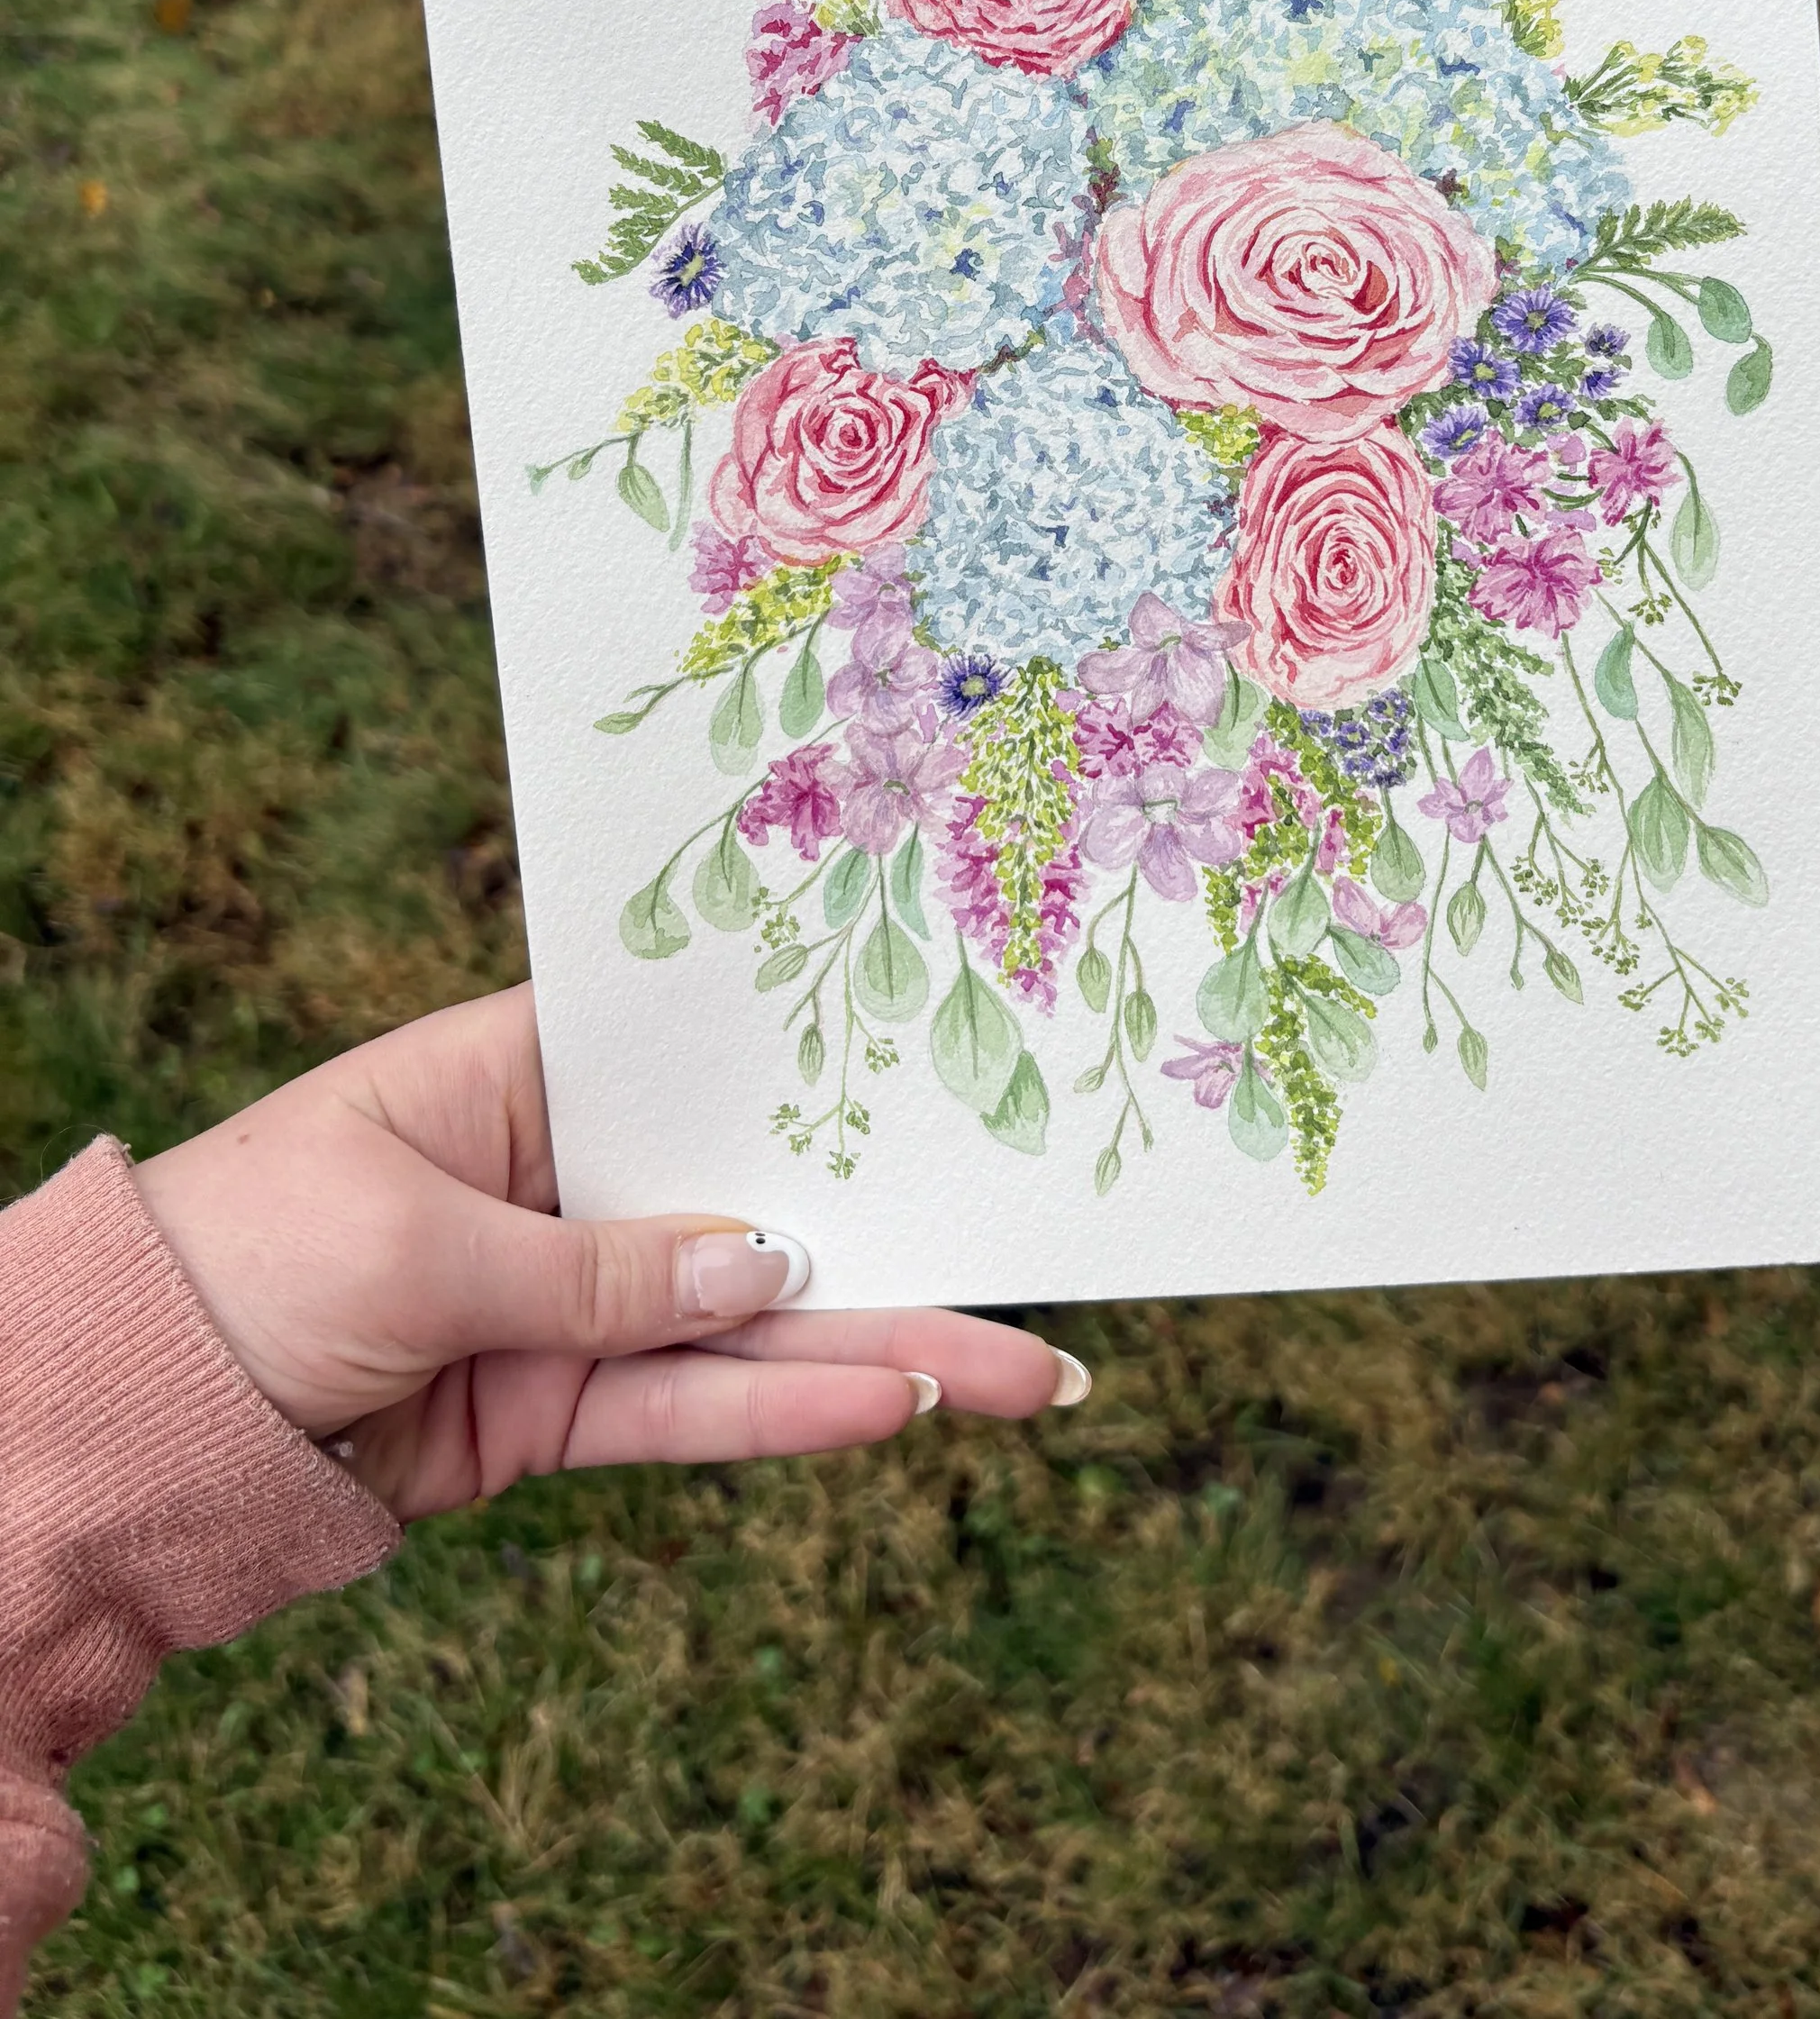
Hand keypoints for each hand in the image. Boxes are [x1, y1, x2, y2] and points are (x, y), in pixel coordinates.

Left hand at [134, 982, 1078, 1519]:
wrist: (114, 1427)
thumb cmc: (239, 1263)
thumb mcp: (415, 1240)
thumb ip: (600, 1267)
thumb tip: (767, 1267)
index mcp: (520, 1075)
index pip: (697, 1057)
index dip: (820, 1064)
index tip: (954, 1064)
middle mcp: (565, 1179)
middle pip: (757, 1202)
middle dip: (894, 1238)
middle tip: (1039, 1271)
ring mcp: (569, 1301)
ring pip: (749, 1328)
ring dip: (880, 1349)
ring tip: (1020, 1373)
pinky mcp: (552, 1414)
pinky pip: (687, 1413)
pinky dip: (781, 1419)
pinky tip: (892, 1407)